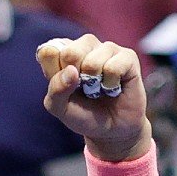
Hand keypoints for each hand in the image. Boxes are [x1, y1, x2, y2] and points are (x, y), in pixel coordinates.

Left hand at [36, 34, 151, 161]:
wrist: (112, 129)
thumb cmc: (83, 114)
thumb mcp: (60, 108)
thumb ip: (56, 89)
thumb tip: (71, 71)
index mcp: (62, 52)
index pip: (48, 51)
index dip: (54, 73)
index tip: (64, 86)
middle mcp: (84, 45)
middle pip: (70, 52)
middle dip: (75, 78)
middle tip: (84, 88)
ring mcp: (107, 49)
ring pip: (93, 61)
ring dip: (95, 83)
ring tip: (100, 88)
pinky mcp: (128, 56)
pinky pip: (114, 66)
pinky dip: (111, 84)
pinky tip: (113, 87)